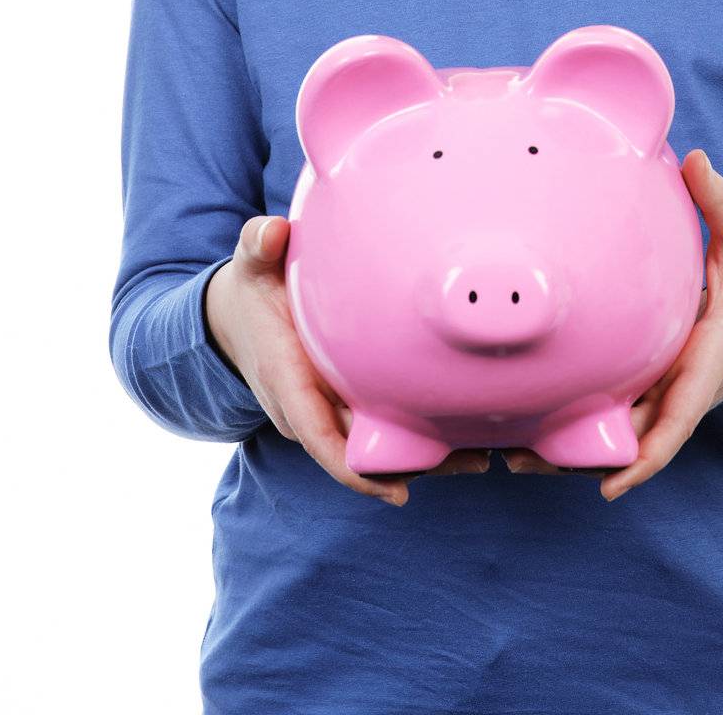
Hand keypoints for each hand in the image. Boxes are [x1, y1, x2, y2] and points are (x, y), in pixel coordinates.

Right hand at [205, 216, 491, 507]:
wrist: (237, 317)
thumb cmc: (254, 290)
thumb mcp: (251, 264)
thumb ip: (259, 246)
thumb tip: (273, 232)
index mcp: (288, 380)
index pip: (319, 437)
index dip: (356, 470)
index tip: (396, 490)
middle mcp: (311, 408)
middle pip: (363, 454)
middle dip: (414, 464)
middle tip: (476, 459)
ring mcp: (331, 409)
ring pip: (380, 448)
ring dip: (429, 455)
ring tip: (485, 454)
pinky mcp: (348, 403)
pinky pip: (383, 430)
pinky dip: (422, 436)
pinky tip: (469, 429)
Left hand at [502, 149, 722, 501]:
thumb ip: (721, 203)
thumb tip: (695, 160)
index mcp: (706, 361)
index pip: (678, 417)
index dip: (646, 456)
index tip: (611, 485)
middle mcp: (681, 387)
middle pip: (631, 441)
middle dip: (581, 461)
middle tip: (517, 462)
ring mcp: (664, 392)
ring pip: (616, 435)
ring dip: (567, 451)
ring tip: (506, 455)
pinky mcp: (651, 385)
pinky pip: (613, 414)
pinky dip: (577, 428)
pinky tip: (528, 428)